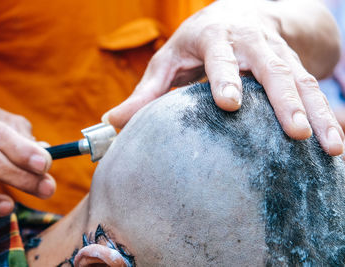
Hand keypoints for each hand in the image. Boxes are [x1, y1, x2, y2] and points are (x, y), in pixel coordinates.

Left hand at [104, 0, 343, 155]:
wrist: (241, 14)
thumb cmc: (197, 42)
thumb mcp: (168, 60)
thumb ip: (146, 92)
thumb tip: (110, 122)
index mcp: (215, 38)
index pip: (220, 57)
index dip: (225, 77)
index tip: (227, 102)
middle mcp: (251, 44)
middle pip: (271, 70)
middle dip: (285, 100)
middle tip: (295, 132)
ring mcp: (277, 55)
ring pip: (301, 82)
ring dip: (318, 113)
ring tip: (330, 146)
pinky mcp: (294, 66)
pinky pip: (314, 89)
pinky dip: (328, 116)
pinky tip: (336, 142)